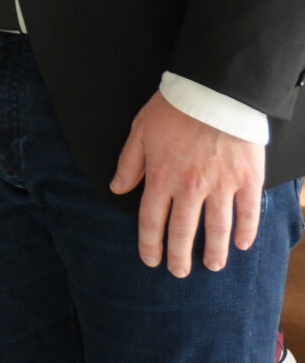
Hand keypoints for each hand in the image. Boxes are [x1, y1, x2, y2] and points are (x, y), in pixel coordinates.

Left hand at [110, 91, 265, 275]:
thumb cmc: (173, 109)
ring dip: (213, 251)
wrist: (214, 91)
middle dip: (179, 256)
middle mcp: (189, 187)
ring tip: (211, 265)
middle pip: (182, 231)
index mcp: (160, 176)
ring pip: (217, 229)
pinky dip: (245, 232)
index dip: (149, 244)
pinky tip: (241, 245)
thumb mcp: (139, 132)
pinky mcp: (247, 179)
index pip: (151, 220)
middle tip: (179, 272)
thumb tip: (117, 188)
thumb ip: (129, 163)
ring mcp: (221, 185)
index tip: (150, 260)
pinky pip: (248, 213)